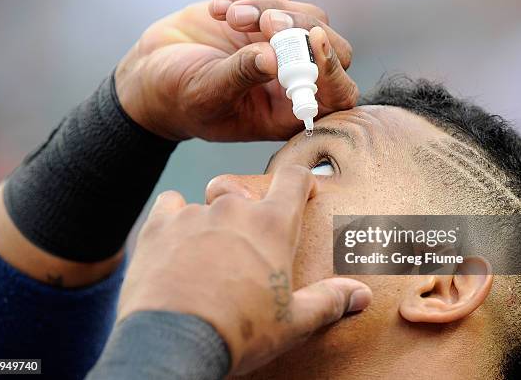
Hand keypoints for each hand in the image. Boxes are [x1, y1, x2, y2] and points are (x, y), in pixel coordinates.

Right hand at [115, 0, 358, 140]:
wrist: (153, 74)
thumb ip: (241, 75)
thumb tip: (275, 58)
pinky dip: (249, 0)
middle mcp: (292, 81)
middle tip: (266, 24)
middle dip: (303, 30)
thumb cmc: (180, 98)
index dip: (334, 70)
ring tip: (230, 18)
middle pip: (333, 49)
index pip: (335, 95)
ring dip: (270, 11)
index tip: (312, 41)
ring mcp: (282, 49)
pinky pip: (276, 0)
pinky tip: (218, 11)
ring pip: (308, 19)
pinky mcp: (265, 21)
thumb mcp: (206, 93)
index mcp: (286, 113)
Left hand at [117, 166, 371, 373]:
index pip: (294, 180)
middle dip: (248, 209)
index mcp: (272, 226)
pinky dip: (174, 219)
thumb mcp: (292, 322)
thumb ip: (329, 301)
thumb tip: (360, 294)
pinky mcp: (160, 225)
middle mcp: (234, 210)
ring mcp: (195, 213)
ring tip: (207, 257)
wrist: (175, 341)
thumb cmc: (238, 331)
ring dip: (211, 222)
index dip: (301, 179)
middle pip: (246, 192)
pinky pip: (169, 204)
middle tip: (245, 243)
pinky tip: (175, 243)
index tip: (302, 187)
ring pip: (208, 203)